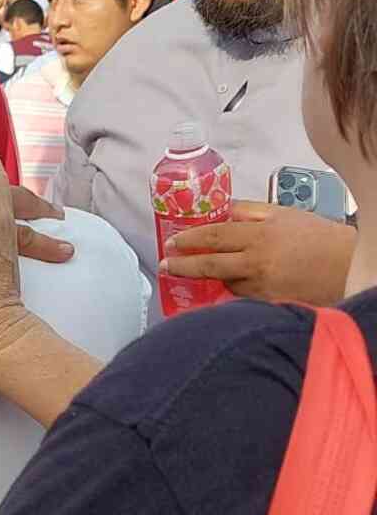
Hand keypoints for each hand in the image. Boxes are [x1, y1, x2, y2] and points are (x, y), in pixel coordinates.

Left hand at [161, 200, 355, 305]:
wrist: (348, 266)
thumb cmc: (317, 237)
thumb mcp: (282, 214)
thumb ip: (247, 211)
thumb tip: (218, 209)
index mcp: (259, 235)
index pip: (214, 236)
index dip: (189, 240)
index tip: (172, 243)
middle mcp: (258, 262)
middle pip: (211, 265)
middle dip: (184, 266)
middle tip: (166, 266)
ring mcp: (264, 287)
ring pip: (226, 284)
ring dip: (212, 280)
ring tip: (199, 274)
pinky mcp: (271, 305)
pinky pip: (243, 299)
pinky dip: (233, 293)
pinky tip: (227, 288)